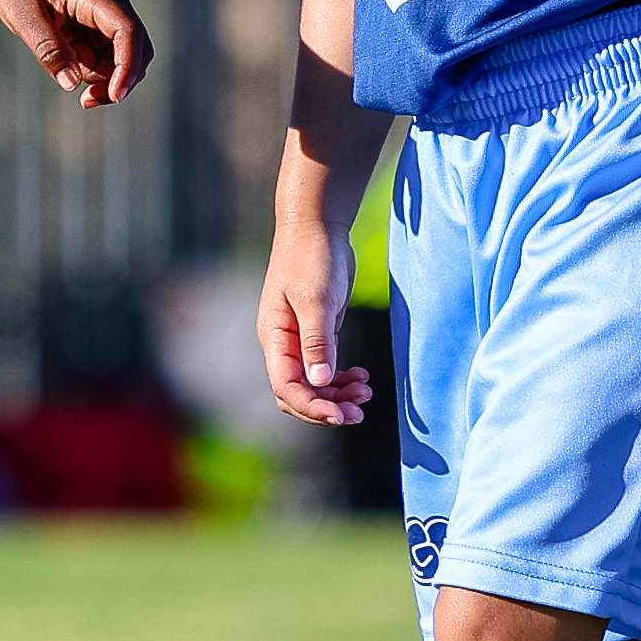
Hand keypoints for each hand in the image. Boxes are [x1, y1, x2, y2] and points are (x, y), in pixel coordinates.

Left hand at [0, 0, 149, 106]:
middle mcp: (110, 4)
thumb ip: (49, 51)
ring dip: (100, 78)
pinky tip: (66, 66)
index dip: (128, 65)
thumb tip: (72, 84)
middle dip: (118, 80)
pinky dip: (91, 72)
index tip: (115, 95)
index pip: (128, 31)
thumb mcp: (23, 18)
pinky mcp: (98, 29)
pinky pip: (105, 60)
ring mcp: (107, 17)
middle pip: (136, 50)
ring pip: (122, 60)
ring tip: (63, 70)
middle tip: (86, 101)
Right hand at [257, 211, 371, 429]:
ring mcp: (299, 339)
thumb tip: (320, 381)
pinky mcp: (317, 331)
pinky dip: (342, 378)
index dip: (312, 406)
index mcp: (274, 338)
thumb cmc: (311, 257)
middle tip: (359, 412)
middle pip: (298, 393)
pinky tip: (361, 376)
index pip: (286, 387)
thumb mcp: (316, 300)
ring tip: (366, 392)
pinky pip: (325, 368)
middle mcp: (283, 344)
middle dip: (326, 407)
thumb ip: (317, 341)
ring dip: (338, 395)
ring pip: (314, 383)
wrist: (316, 225)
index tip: (341, 415)